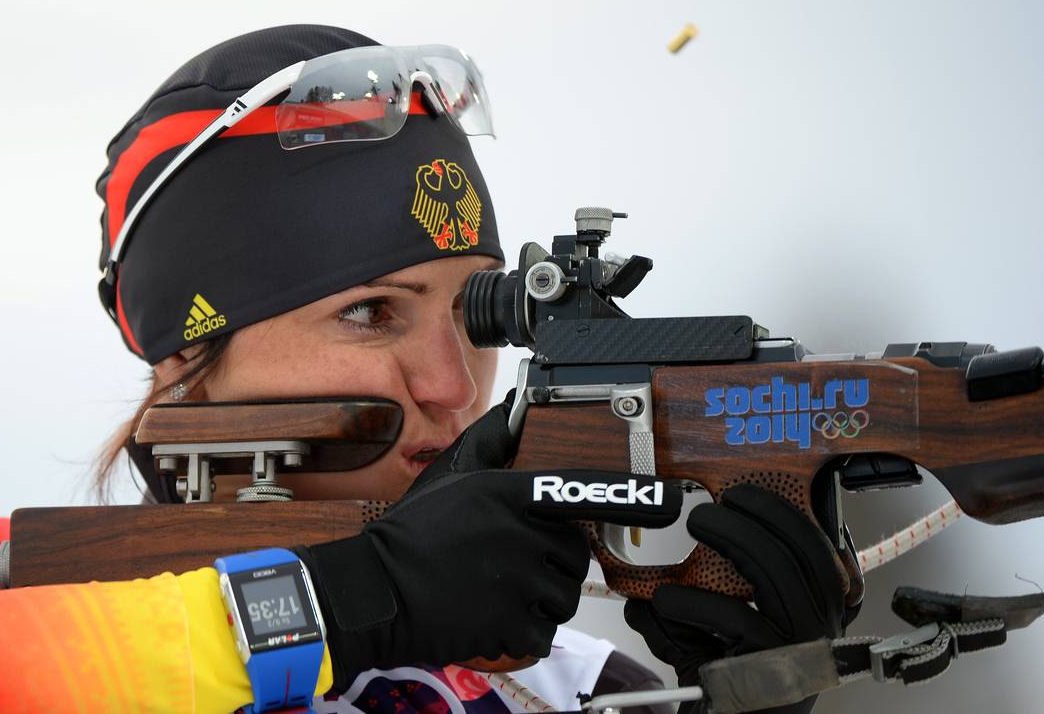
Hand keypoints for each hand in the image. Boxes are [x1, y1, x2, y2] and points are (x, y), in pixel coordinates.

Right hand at [297, 396, 682, 685]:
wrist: (375, 591)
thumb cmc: (410, 534)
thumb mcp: (449, 477)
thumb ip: (488, 442)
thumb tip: (514, 411)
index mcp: (505, 493)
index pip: (577, 490)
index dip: (628, 496)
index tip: (668, 499)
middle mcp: (517, 533)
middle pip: (571, 554)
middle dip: (551, 563)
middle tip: (509, 565)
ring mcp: (515, 579)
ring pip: (562, 596)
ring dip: (539, 599)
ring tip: (495, 591)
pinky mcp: (509, 621)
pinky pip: (544, 631)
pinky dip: (524, 631)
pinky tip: (492, 616)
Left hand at [623, 484, 854, 713]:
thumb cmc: (727, 683)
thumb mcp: (720, 632)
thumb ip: (704, 596)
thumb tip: (654, 567)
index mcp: (817, 611)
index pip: (815, 549)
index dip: (782, 514)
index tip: (742, 495)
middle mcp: (822, 628)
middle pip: (800, 552)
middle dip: (753, 518)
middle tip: (706, 512)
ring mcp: (803, 647)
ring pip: (776, 573)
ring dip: (730, 539)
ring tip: (694, 529)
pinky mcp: (775, 667)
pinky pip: (735, 618)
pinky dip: (691, 601)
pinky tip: (664, 600)